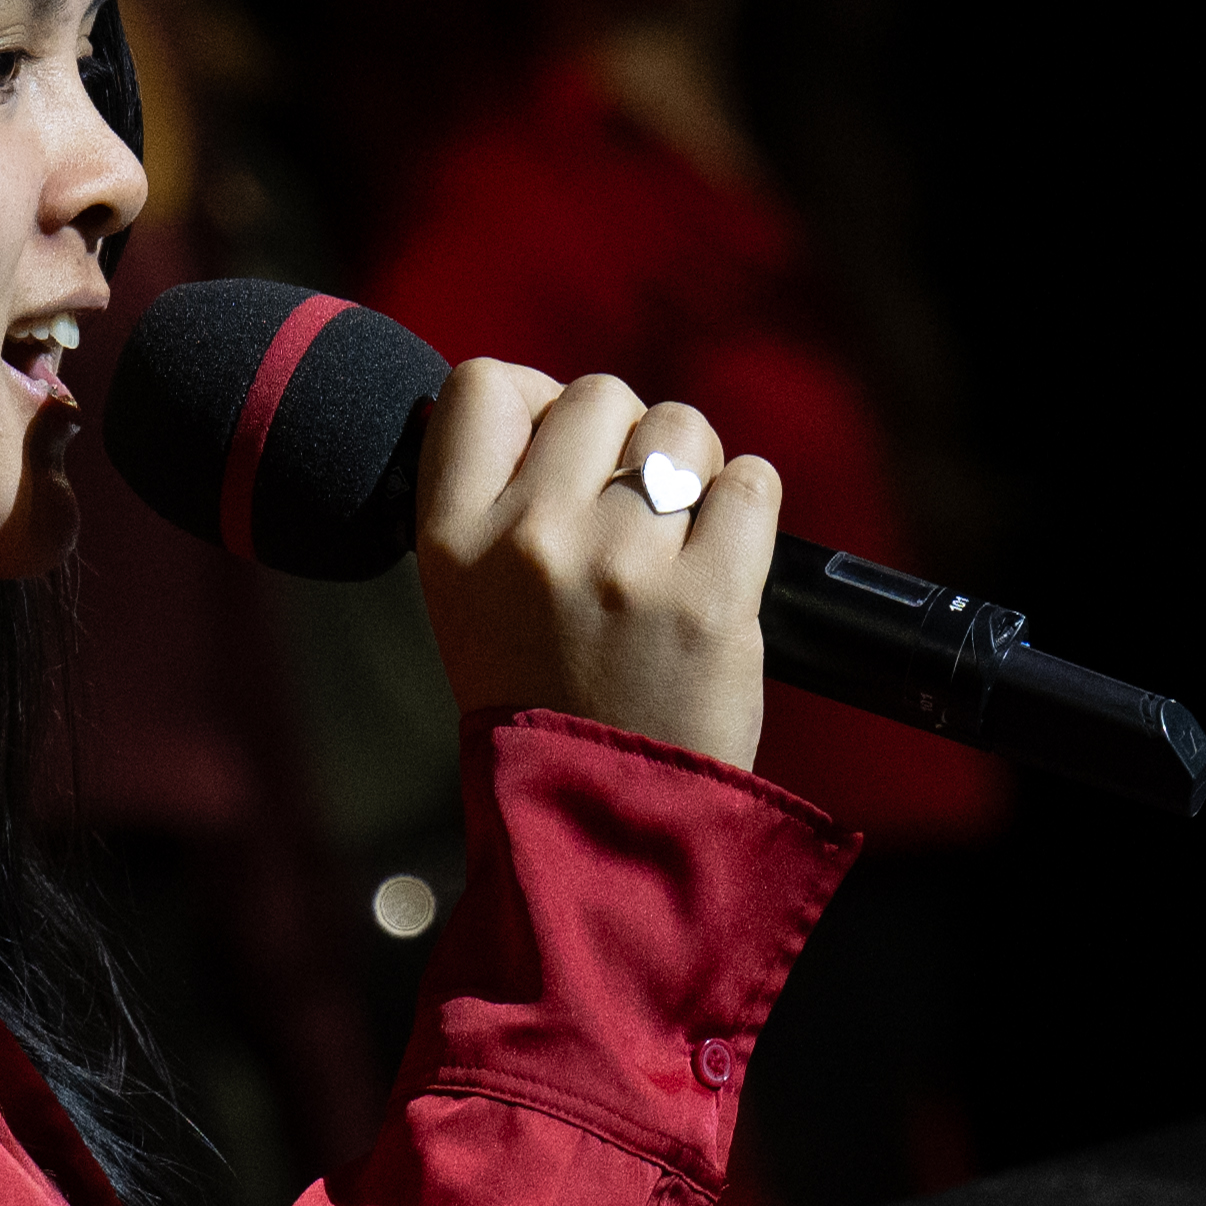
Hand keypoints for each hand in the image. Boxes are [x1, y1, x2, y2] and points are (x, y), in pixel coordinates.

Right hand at [406, 360, 774, 779]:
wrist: (600, 821)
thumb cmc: (542, 701)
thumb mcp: (467, 599)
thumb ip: (492, 499)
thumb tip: (546, 399)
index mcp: (454, 539)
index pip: (483, 383)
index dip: (534, 399)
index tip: (559, 448)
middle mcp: (532, 540)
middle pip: (599, 395)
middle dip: (627, 440)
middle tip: (632, 515)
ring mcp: (623, 565)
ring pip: (682, 429)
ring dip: (693, 472)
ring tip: (677, 543)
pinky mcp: (710, 596)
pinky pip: (751, 482)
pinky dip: (747, 509)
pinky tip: (724, 558)